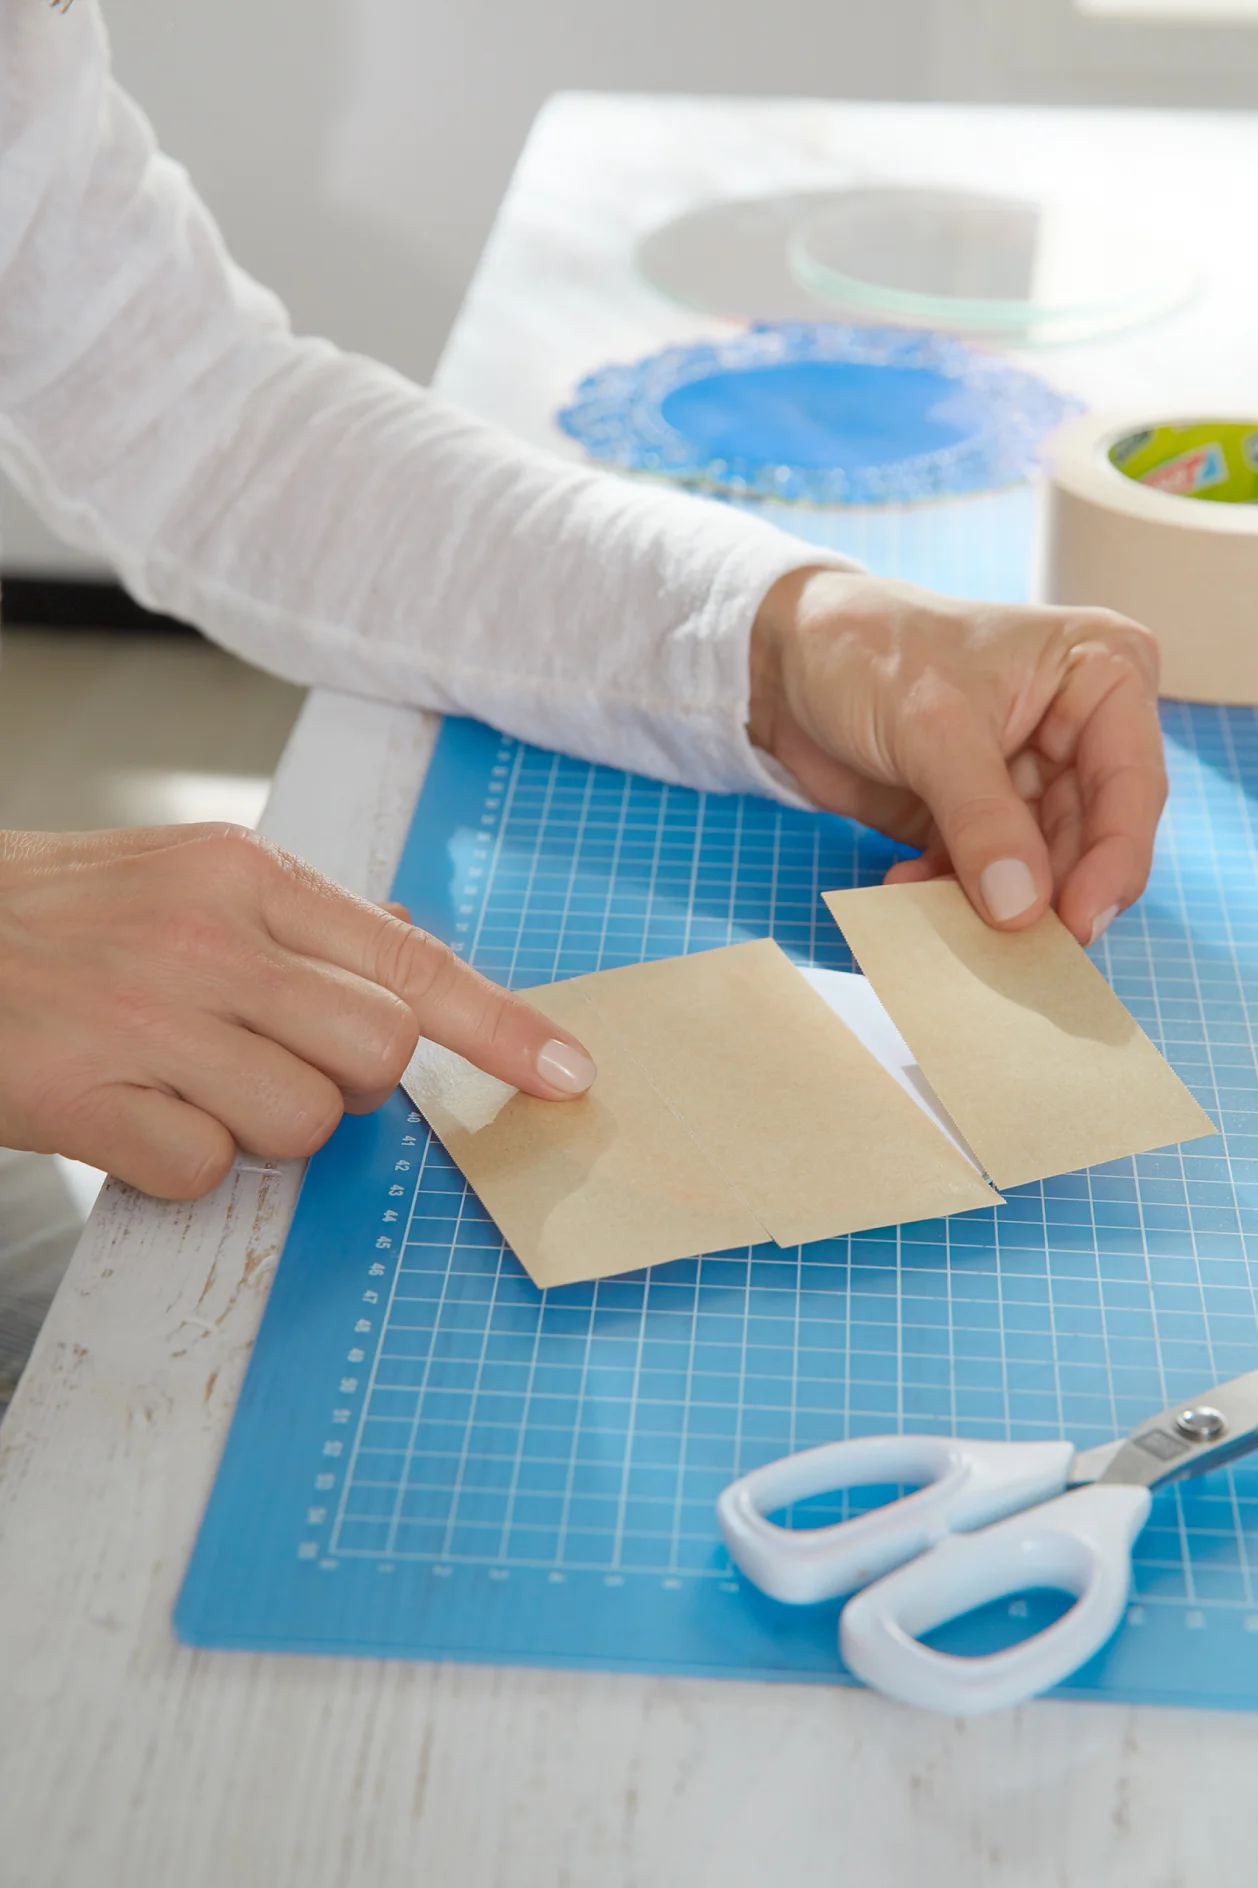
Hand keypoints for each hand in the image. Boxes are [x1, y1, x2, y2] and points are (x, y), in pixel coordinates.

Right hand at [0, 825, 594, 1199]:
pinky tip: (130, 1108)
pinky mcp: (84, 1094)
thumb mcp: (186, 878)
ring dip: (260, 1125)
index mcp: (245, 874)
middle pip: (378, 1055)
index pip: (411, 961)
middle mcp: (206, 935)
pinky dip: (181, 1160)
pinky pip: (206, 1169)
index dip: (504, 1027)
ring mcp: (145, 1014)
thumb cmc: (62, 918)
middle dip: (349, 1084)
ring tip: (185, 1080)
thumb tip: (418, 955)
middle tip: (269, 1059)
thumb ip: (305, 923)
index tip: (569, 1073)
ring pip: (305, 1124)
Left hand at [749, 569, 1165, 944]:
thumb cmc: (868, 650)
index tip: (1079, 923)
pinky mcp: (981, 818)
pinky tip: (904, 889)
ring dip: (990, 902)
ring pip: (1038, 868)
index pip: (1131, 784)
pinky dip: (948, 895)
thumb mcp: (933, 728)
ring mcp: (1031, 778)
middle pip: (1091, 838)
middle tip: (1010, 950)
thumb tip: (1024, 911)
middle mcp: (1080, 729)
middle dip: (1047, 894)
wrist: (783, 658)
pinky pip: (985, 877)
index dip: (1114, 861)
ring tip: (939, 919)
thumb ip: (983, 821)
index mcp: (1102, 675)